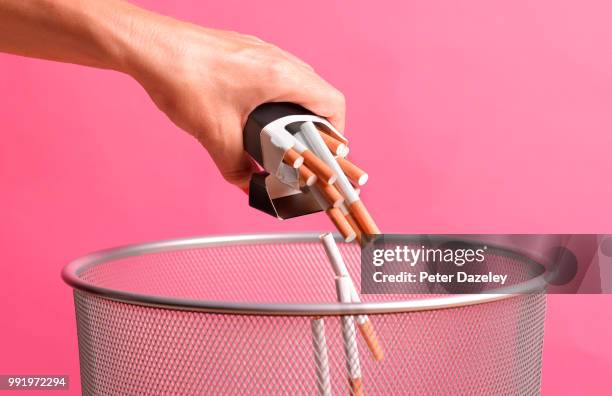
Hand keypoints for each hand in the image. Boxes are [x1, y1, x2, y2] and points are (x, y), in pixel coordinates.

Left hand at [122, 15, 345, 188]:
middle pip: (319, 93)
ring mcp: (262, 51)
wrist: (150, 46)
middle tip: (305, 149)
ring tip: (282, 135)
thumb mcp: (215, 135)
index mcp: (281, 77)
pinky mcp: (246, 50)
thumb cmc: (182, 78)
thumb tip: (248, 186)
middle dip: (317, 125)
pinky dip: (278, 95)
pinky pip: (277, 72)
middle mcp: (277, 59)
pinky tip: (257, 113)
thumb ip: (237, 168)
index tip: (326, 154)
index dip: (337, 133)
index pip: (332, 103)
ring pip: (299, 81)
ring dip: (297, 109)